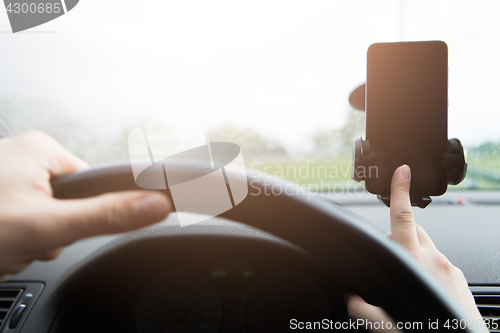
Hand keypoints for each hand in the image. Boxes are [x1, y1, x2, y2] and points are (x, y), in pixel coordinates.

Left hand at [0, 132, 170, 280]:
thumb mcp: (46, 226)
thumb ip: (105, 216)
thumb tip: (157, 204)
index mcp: (40, 148)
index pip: (92, 184)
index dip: (85, 214)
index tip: (64, 229)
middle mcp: (23, 154)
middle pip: (69, 203)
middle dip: (52, 232)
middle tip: (27, 240)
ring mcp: (7, 175)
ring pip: (45, 216)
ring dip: (32, 239)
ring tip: (9, 243)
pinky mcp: (0, 196)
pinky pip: (25, 219)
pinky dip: (16, 237)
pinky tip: (3, 243)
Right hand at [345, 165, 485, 332]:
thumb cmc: (431, 330)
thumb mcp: (388, 325)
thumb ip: (364, 310)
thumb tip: (352, 301)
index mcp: (413, 262)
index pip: (403, 218)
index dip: (401, 192)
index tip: (402, 171)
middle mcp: (435, 260)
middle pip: (414, 228)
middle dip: (399, 233)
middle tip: (390, 256)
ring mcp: (451, 268)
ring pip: (427, 247)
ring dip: (415, 253)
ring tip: (409, 279)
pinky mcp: (462, 278)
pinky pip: (441, 264)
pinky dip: (430, 268)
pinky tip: (427, 290)